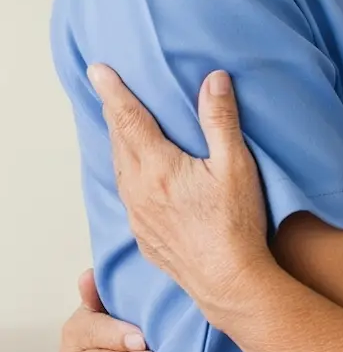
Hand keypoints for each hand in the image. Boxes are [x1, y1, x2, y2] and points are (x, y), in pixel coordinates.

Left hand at [88, 67, 274, 318]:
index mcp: (159, 167)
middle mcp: (139, 189)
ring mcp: (138, 213)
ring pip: (119, 167)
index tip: (98, 71)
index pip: (130, 119)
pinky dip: (125, 169)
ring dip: (117, 140)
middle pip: (119, 140)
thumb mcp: (236, 165)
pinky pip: (126, 191)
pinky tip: (136, 171)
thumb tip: (213, 79)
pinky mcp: (143, 232)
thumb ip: (221, 120)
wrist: (226, 280)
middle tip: (105, 88)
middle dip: (113, 111)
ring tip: (119, 123)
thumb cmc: (236, 223)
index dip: (114, 92)